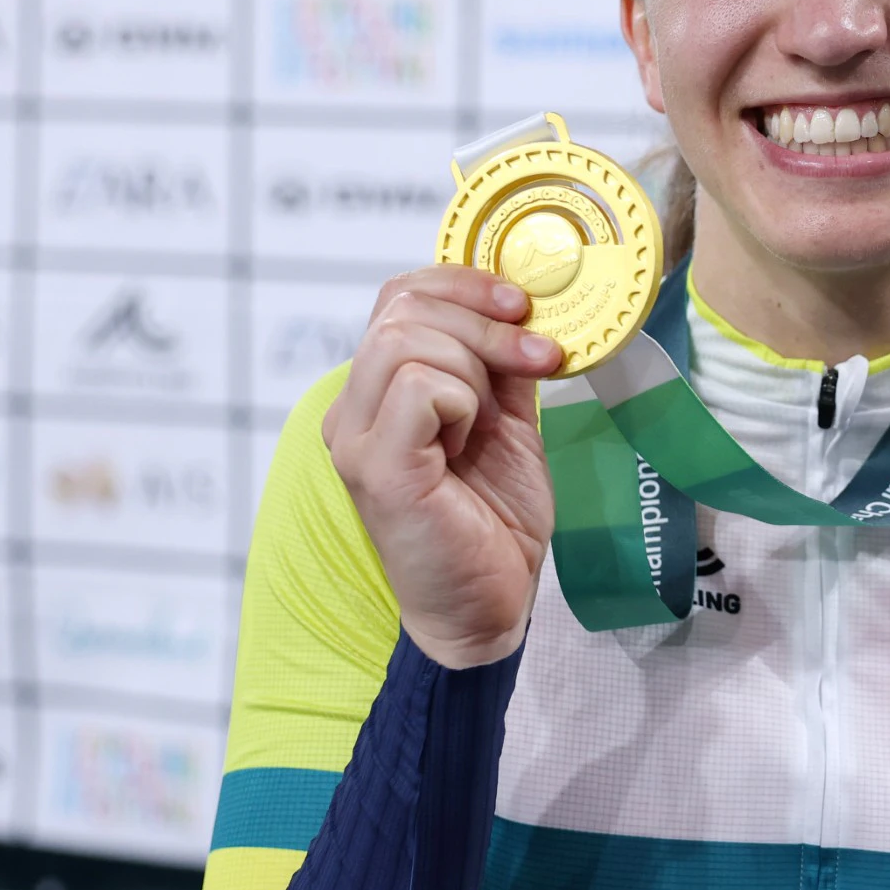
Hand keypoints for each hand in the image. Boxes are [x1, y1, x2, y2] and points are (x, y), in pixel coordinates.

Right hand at [321, 267, 565, 666]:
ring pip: (407, 341)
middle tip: (537, 357)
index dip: (462, 282)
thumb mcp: (507, 423)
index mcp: (380, 393)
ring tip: (488, 422)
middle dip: (483, 321)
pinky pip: (418, 387)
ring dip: (473, 366)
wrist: (490, 607)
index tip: (521, 305)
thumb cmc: (493, 522)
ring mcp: (357, 439)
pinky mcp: (377, 467)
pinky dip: (461, 402)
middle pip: (402, 307)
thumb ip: (501, 366)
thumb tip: (524, 309)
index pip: (399, 295)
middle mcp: (353, 411)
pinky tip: (467, 444)